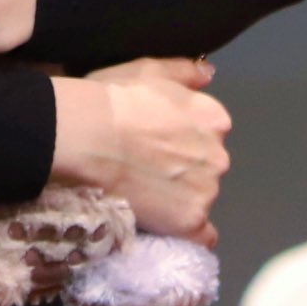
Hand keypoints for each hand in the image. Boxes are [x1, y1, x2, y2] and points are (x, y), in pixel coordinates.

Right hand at [51, 57, 229, 246]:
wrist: (88, 135)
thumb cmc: (114, 97)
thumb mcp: (148, 69)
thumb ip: (185, 71)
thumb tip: (210, 74)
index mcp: (213, 118)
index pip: (210, 133)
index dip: (182, 136)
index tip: (158, 139)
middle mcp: (218, 156)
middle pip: (207, 167)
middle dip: (185, 167)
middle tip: (147, 164)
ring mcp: (206, 192)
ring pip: (200, 198)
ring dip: (180, 196)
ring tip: (144, 190)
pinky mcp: (190, 222)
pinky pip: (201, 236)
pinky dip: (189, 232)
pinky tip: (167, 223)